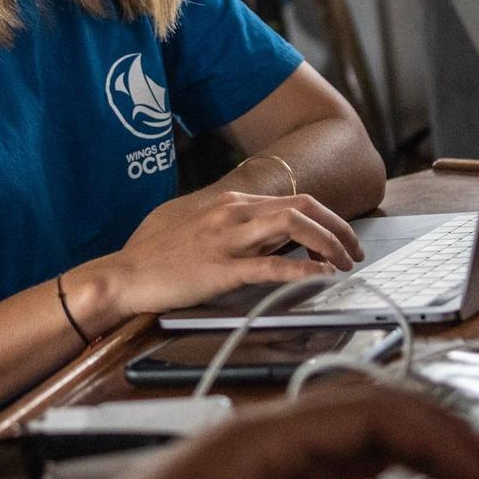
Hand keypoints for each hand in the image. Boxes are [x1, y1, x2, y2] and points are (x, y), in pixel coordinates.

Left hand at [3, 387, 478, 478]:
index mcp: (261, 434)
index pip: (365, 414)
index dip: (429, 433)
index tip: (478, 460)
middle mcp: (260, 434)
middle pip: (361, 412)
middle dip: (427, 429)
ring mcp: (253, 458)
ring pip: (344, 435)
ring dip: (402, 445)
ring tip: (453, 463)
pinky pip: (320, 467)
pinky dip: (365, 470)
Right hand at [71, 183, 364, 328]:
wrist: (122, 274)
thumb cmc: (151, 251)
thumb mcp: (190, 220)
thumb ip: (222, 218)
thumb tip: (249, 222)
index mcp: (229, 202)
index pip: (292, 201)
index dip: (326, 218)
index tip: (341, 237)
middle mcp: (233, 213)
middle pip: (303, 207)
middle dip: (338, 227)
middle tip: (356, 250)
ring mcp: (228, 239)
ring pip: (294, 227)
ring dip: (329, 244)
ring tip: (345, 264)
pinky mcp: (221, 270)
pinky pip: (271, 267)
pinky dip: (302, 270)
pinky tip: (320, 277)